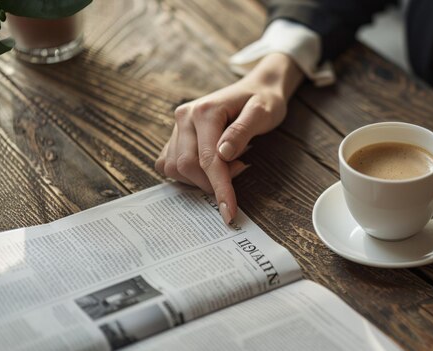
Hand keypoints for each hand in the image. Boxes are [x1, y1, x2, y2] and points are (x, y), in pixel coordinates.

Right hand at [155, 53, 303, 223]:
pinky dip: (187, 175)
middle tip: (240, 168)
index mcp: (204, 111)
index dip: (219, 188)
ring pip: (176, 169)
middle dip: (212, 182)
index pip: (207, 159)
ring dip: (201, 178)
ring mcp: (177, 126)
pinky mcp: (176, 135)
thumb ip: (241, 132)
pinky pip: (169, 164)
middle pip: (186, 167)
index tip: (229, 212)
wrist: (257, 87)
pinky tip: (209, 168)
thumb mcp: (262, 113)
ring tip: (229, 163)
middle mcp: (185, 117)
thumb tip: (223, 155)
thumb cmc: (263, 100)